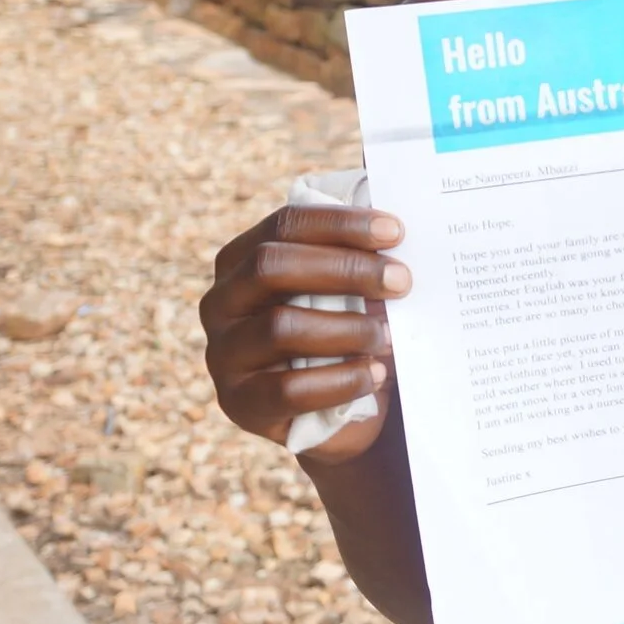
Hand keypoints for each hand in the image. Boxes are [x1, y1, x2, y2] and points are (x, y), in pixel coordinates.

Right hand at [203, 205, 410, 465]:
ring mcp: (224, 354)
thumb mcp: (349, 291)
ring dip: (347, 329)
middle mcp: (222, 302)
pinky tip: (375, 373)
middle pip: (272, 267)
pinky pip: (288, 389)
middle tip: (401, 280)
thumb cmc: (345, 331)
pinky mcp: (239, 403)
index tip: (396, 232)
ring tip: (389, 335)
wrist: (337, 411)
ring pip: (280, 327)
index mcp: (243, 259)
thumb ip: (359, 254)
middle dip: (344, 269)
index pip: (285, 225)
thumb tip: (392, 212)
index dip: (341, 224)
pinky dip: (340, 379)